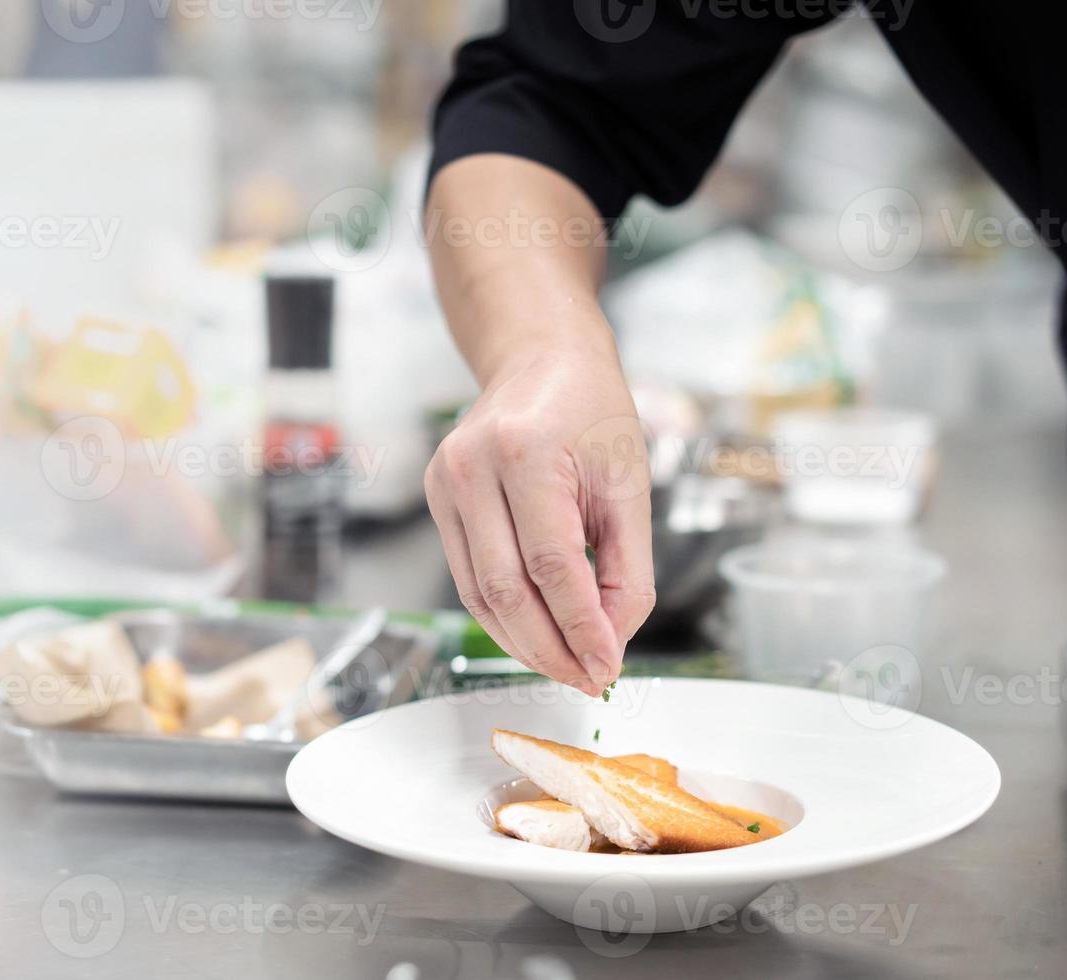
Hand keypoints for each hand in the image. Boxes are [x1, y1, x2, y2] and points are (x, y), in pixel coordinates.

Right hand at [425, 344, 655, 694]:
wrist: (541, 359)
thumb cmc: (592, 413)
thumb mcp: (630, 484)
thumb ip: (628, 568)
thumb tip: (611, 642)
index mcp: (526, 452)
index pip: (552, 564)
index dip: (580, 627)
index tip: (607, 667)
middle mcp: (472, 467)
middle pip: (506, 589)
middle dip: (549, 647)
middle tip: (587, 679)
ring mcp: (445, 483)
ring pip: (478, 593)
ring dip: (523, 642)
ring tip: (566, 667)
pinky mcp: (436, 498)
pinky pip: (467, 577)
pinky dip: (503, 616)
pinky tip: (536, 635)